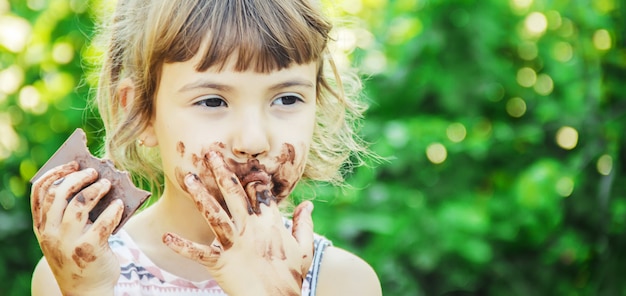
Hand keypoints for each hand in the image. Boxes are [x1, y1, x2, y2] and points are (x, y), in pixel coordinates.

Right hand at [31, 161, 123, 294]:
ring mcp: (67, 243)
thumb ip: (70, 213)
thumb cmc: (79, 255)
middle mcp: (50, 234)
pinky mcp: (88, 250)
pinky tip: (120, 204)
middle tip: (94, 171)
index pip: (39, 192)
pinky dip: (112, 210)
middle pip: (59, 194)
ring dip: (95, 190)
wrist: (88, 290)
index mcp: (42, 227)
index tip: (72, 163)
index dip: (55, 172)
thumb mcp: (66, 235)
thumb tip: (94, 180)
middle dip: (77, 177)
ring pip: (78, 205)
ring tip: (108, 184)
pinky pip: (102, 223)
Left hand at [164, 151, 314, 295]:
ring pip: (215, 214)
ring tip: (187, 178)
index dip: (250, 177)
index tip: (241, 161)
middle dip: (221, 171)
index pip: (259, 193)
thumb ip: (304, 224)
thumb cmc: (292, 276)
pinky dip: (182, 246)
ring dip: (200, 195)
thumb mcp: (304, 247)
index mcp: (270, 223)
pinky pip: (199, 253)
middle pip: (234, 194)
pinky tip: (167, 236)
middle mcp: (251, 228)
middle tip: (209, 153)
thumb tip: (308, 204)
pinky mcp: (222, 262)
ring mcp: (236, 244)